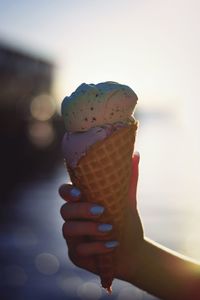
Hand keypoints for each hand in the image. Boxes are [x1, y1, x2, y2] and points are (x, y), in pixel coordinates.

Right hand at [59, 153, 143, 281]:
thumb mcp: (126, 200)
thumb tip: (136, 153)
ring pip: (68, 229)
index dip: (67, 191)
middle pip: (64, 210)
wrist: (132, 249)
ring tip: (110, 229)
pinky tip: (112, 245)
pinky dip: (96, 247)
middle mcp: (73, 218)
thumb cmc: (125, 221)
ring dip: (89, 228)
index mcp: (82, 202)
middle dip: (81, 210)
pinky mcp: (76, 254)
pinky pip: (79, 250)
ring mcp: (73, 237)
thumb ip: (129, 179)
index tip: (79, 192)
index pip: (65, 193)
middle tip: (101, 210)